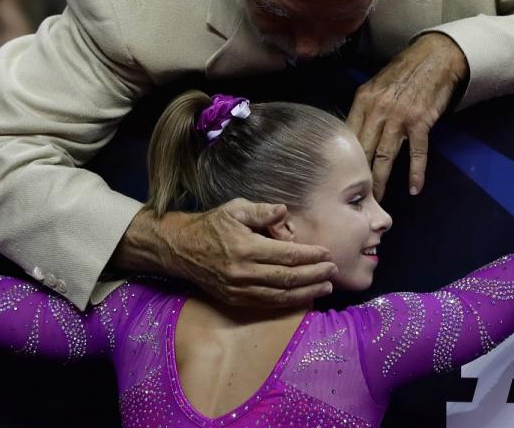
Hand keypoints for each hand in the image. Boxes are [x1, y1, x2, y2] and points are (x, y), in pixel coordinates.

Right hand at [141, 198, 337, 306]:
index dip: (310, 256)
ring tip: (326, 287)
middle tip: (333, 271)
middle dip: (314, 275)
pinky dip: (288, 302)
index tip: (326, 253)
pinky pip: (267, 304)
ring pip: (280, 295)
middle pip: (288, 278)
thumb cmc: (211, 225)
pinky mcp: (235, 299)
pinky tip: (303, 297)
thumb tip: (283, 211)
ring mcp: (239, 289)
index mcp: (246, 248)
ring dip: (306, 292)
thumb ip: (260, 211)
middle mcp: (243, 272)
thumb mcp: (233, 209)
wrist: (180, 249)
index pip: (287, 255)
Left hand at [347, 32, 466, 199]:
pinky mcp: (420, 122)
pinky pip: (417, 153)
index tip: (339, 178)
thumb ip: (365, 109)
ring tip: (377, 201)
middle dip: (358, 177)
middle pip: (363, 150)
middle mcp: (377, 110)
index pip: (348, 135)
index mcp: (363, 100)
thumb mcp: (376, 86)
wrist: (435, 58)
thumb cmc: (404, 72)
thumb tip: (353, 134)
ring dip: (380, 182)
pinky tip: (413, 189)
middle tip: (354, 198)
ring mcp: (399, 117)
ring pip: (385, 156)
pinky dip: (416, 173)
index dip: (343, 159)